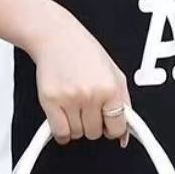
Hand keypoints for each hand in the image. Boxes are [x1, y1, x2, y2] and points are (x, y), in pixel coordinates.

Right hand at [28, 9, 130, 146]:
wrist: (57, 37)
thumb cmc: (85, 53)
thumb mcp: (115, 74)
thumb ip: (124, 105)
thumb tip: (124, 136)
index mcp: (110, 88)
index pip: (117, 128)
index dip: (112, 127)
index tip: (108, 123)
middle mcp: (90, 94)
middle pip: (95, 133)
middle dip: (92, 123)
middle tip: (88, 107)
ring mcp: (69, 99)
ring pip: (77, 134)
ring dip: (76, 125)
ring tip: (75, 105)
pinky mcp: (50, 101)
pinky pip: (60, 133)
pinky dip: (62, 130)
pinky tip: (64, 116)